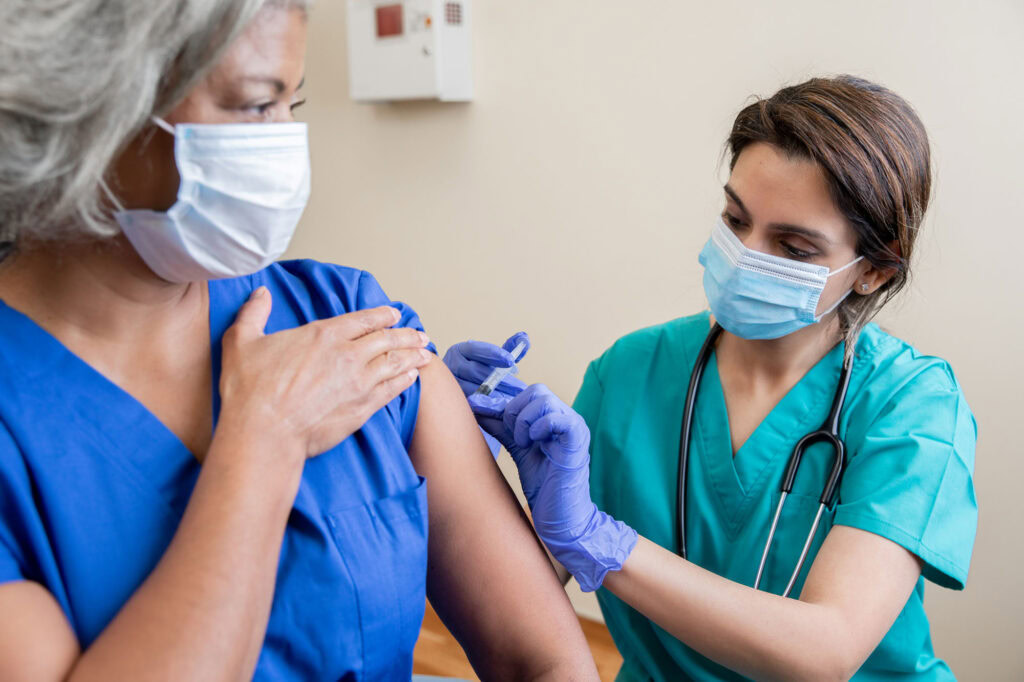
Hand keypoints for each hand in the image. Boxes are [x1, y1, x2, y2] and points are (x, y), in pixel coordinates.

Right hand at [217, 287, 432, 460]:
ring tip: (426, 353)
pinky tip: (412, 378)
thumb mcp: (242, 341)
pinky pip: (391, 390)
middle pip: (386, 340)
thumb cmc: (250, 391)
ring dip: (413, 356)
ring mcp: (359, 383)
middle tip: (420, 334)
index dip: (382, 315)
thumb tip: (260, 293)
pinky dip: (405, 381)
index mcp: (323, 335)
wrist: (264, 433)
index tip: (395, 314)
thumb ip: (254, 313)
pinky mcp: (362, 408)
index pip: (362, 319)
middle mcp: (347, 355)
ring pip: (394, 363)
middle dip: (406, 335)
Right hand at [443, 332, 528, 454]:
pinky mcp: (452, 402)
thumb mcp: (493, 358)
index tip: (511, 361)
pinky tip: (502, 411)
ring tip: (514, 400)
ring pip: (472, 390)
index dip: (494, 354)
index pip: (476, 349)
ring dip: (496, 396)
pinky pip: (470, 405)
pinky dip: (487, 407)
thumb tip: (524, 338)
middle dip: (501, 380)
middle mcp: (451, 366)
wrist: (457, 390)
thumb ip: (509, 348)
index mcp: (460, 351)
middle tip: (521, 388)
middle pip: (476, 372)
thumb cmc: (480, 370)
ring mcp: (449, 385)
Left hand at [499, 384, 636, 591]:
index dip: (503, 402)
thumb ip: (502, 427)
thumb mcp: (518, 449)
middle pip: (536, 390)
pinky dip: (537, 427)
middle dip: (514, 411)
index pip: (528, 392)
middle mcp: (566, 417)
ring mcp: (574, 426)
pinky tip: (532, 445)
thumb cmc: (543, 485)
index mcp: (554, 418)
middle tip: (513, 437)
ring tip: (523, 444)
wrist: (561, 517)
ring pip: (543, 399)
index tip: (479, 410)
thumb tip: (477, 406)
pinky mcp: (577, 439)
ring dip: (524, 421)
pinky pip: (556, 418)